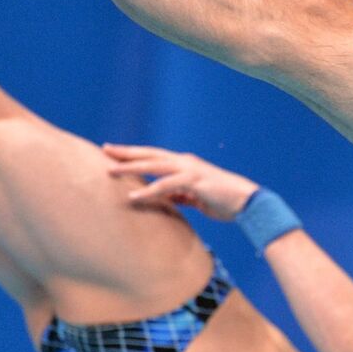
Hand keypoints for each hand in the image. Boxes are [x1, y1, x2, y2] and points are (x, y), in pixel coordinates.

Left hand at [102, 144, 258, 220]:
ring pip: (154, 166)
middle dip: (127, 152)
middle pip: (150, 154)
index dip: (135, 154)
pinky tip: (133, 197)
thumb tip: (168, 199)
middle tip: (105, 150)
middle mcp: (185, 162)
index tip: (115, 153)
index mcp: (185, 164)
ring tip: (110, 171)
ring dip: (131, 168)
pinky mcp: (195, 181)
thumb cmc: (223, 200)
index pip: (154, 156)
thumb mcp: (197, 197)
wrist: (247, 202)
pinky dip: (149, 191)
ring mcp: (189, 170)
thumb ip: (181, 195)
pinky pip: (166, 186)